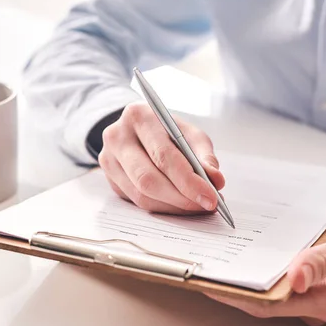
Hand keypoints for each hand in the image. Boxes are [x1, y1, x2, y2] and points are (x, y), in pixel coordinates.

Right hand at [99, 102, 224, 213]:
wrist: (137, 129)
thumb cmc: (167, 130)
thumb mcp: (189, 133)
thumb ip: (204, 156)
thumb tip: (216, 181)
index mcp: (139, 117)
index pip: (163, 155)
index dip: (188, 180)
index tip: (211, 197)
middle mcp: (117, 137)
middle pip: (148, 179)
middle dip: (182, 198)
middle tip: (207, 206)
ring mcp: (109, 160)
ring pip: (142, 195)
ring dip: (174, 207)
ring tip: (198, 207)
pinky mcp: (111, 180)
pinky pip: (138, 202)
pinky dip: (164, 208)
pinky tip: (182, 206)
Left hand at [207, 209, 325, 325]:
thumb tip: (296, 276)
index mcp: (325, 299)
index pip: (269, 304)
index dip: (237, 295)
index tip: (208, 281)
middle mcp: (315, 302)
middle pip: (264, 301)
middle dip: (232, 287)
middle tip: (202, 268)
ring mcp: (313, 293)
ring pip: (270, 291)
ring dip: (244, 278)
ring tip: (215, 260)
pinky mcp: (312, 281)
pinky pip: (280, 280)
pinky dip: (261, 269)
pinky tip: (245, 254)